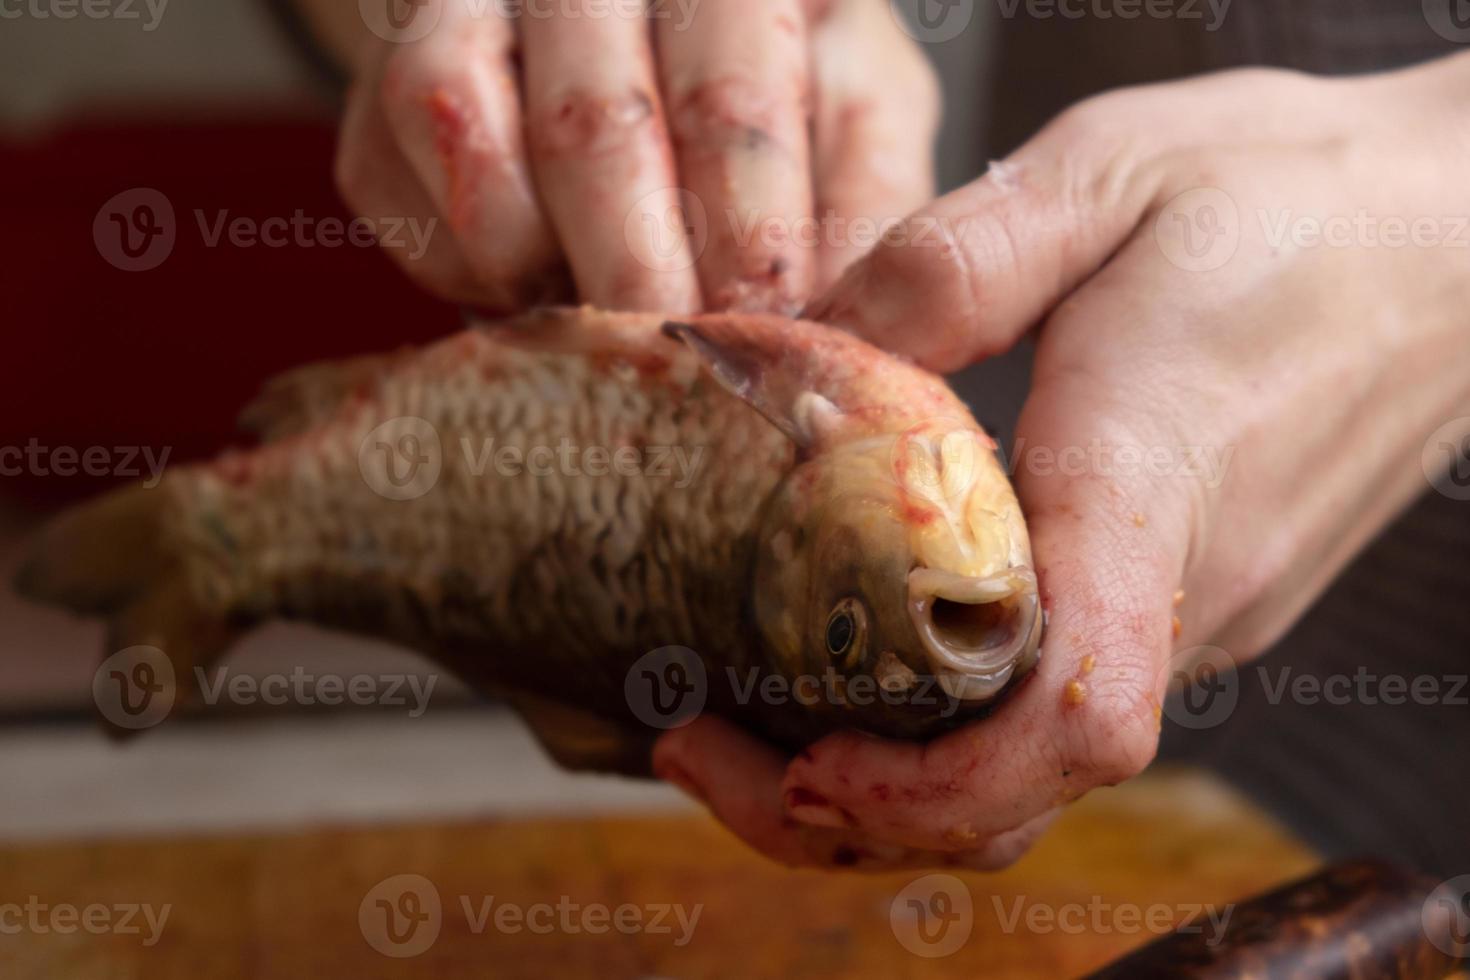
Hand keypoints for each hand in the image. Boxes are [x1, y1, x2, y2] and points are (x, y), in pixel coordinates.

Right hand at [331, 0, 938, 313]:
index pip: (731, 101)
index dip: (745, 233)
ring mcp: (481, 0)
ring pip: (475, 141)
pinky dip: (467, 263)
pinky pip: (398, 181)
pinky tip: (527, 283)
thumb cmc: (775, 84)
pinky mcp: (399, 61)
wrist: (644, 24)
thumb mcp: (853, 117)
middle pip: (593, 125)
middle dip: (637, 273)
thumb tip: (864, 335)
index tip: (761, 330)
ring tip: (602, 325)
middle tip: (671, 360)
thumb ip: (868, 205)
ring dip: (544, 268)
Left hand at [654, 57, 1469, 868]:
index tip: (805, 773)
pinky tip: (859, 657)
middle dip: (848, 804)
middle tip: (700, 742)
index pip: (1074, 717)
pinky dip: (949, 724)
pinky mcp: (1203, 591)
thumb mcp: (1101, 175)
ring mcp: (1205, 605)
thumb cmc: (1299, 194)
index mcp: (1151, 489)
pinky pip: (1063, 702)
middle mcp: (1188, 588)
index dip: (932, 786)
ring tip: (746, 718)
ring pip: (1035, 761)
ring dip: (886, 776)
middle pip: (1021, 784)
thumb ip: (943, 266)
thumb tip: (810, 344)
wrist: (1464, 226)